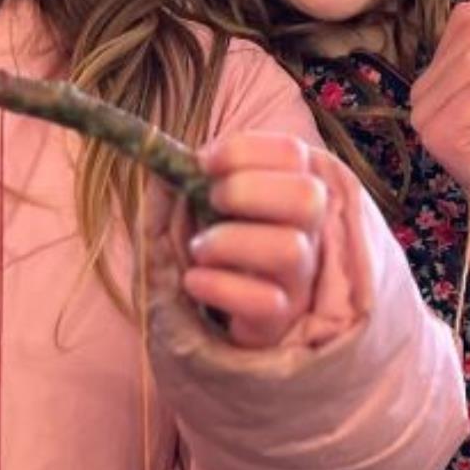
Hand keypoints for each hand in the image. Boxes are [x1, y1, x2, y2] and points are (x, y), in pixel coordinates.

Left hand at [181, 132, 326, 347]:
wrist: (218, 316)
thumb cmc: (212, 247)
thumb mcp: (193, 207)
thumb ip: (180, 180)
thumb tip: (161, 161)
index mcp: (292, 190)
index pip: (293, 153)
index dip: (244, 150)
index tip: (204, 163)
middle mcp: (307, 232)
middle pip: (307, 196)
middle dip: (247, 190)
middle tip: (212, 202)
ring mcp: (298, 278)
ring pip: (290, 249)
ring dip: (230, 241)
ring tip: (201, 249)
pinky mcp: (278, 319)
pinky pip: (265, 302)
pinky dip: (219, 287)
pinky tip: (195, 282)